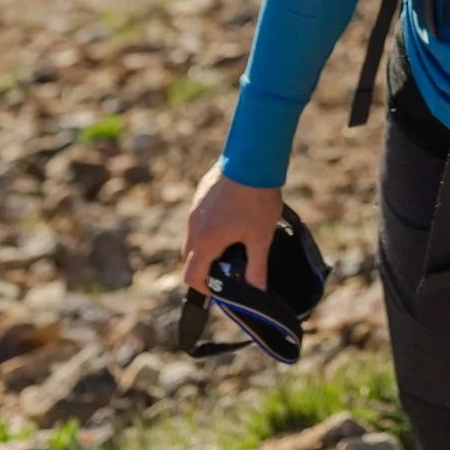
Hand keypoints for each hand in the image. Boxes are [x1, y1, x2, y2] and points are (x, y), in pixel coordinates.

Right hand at [182, 160, 283, 293]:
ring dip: (207, 246)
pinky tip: (232, 220)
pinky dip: (209, 228)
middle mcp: (194, 225)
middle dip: (205, 268)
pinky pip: (198, 219)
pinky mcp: (200, 194)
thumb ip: (257, 268)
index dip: (204, 288)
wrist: (253, 158)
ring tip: (233, 242)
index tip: (220, 289)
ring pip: (193, 237)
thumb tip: (258, 292)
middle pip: (189, 258)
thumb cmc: (257, 198)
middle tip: (229, 268)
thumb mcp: (260, 237)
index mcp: (205, 241)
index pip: (191, 276)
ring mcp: (194, 208)